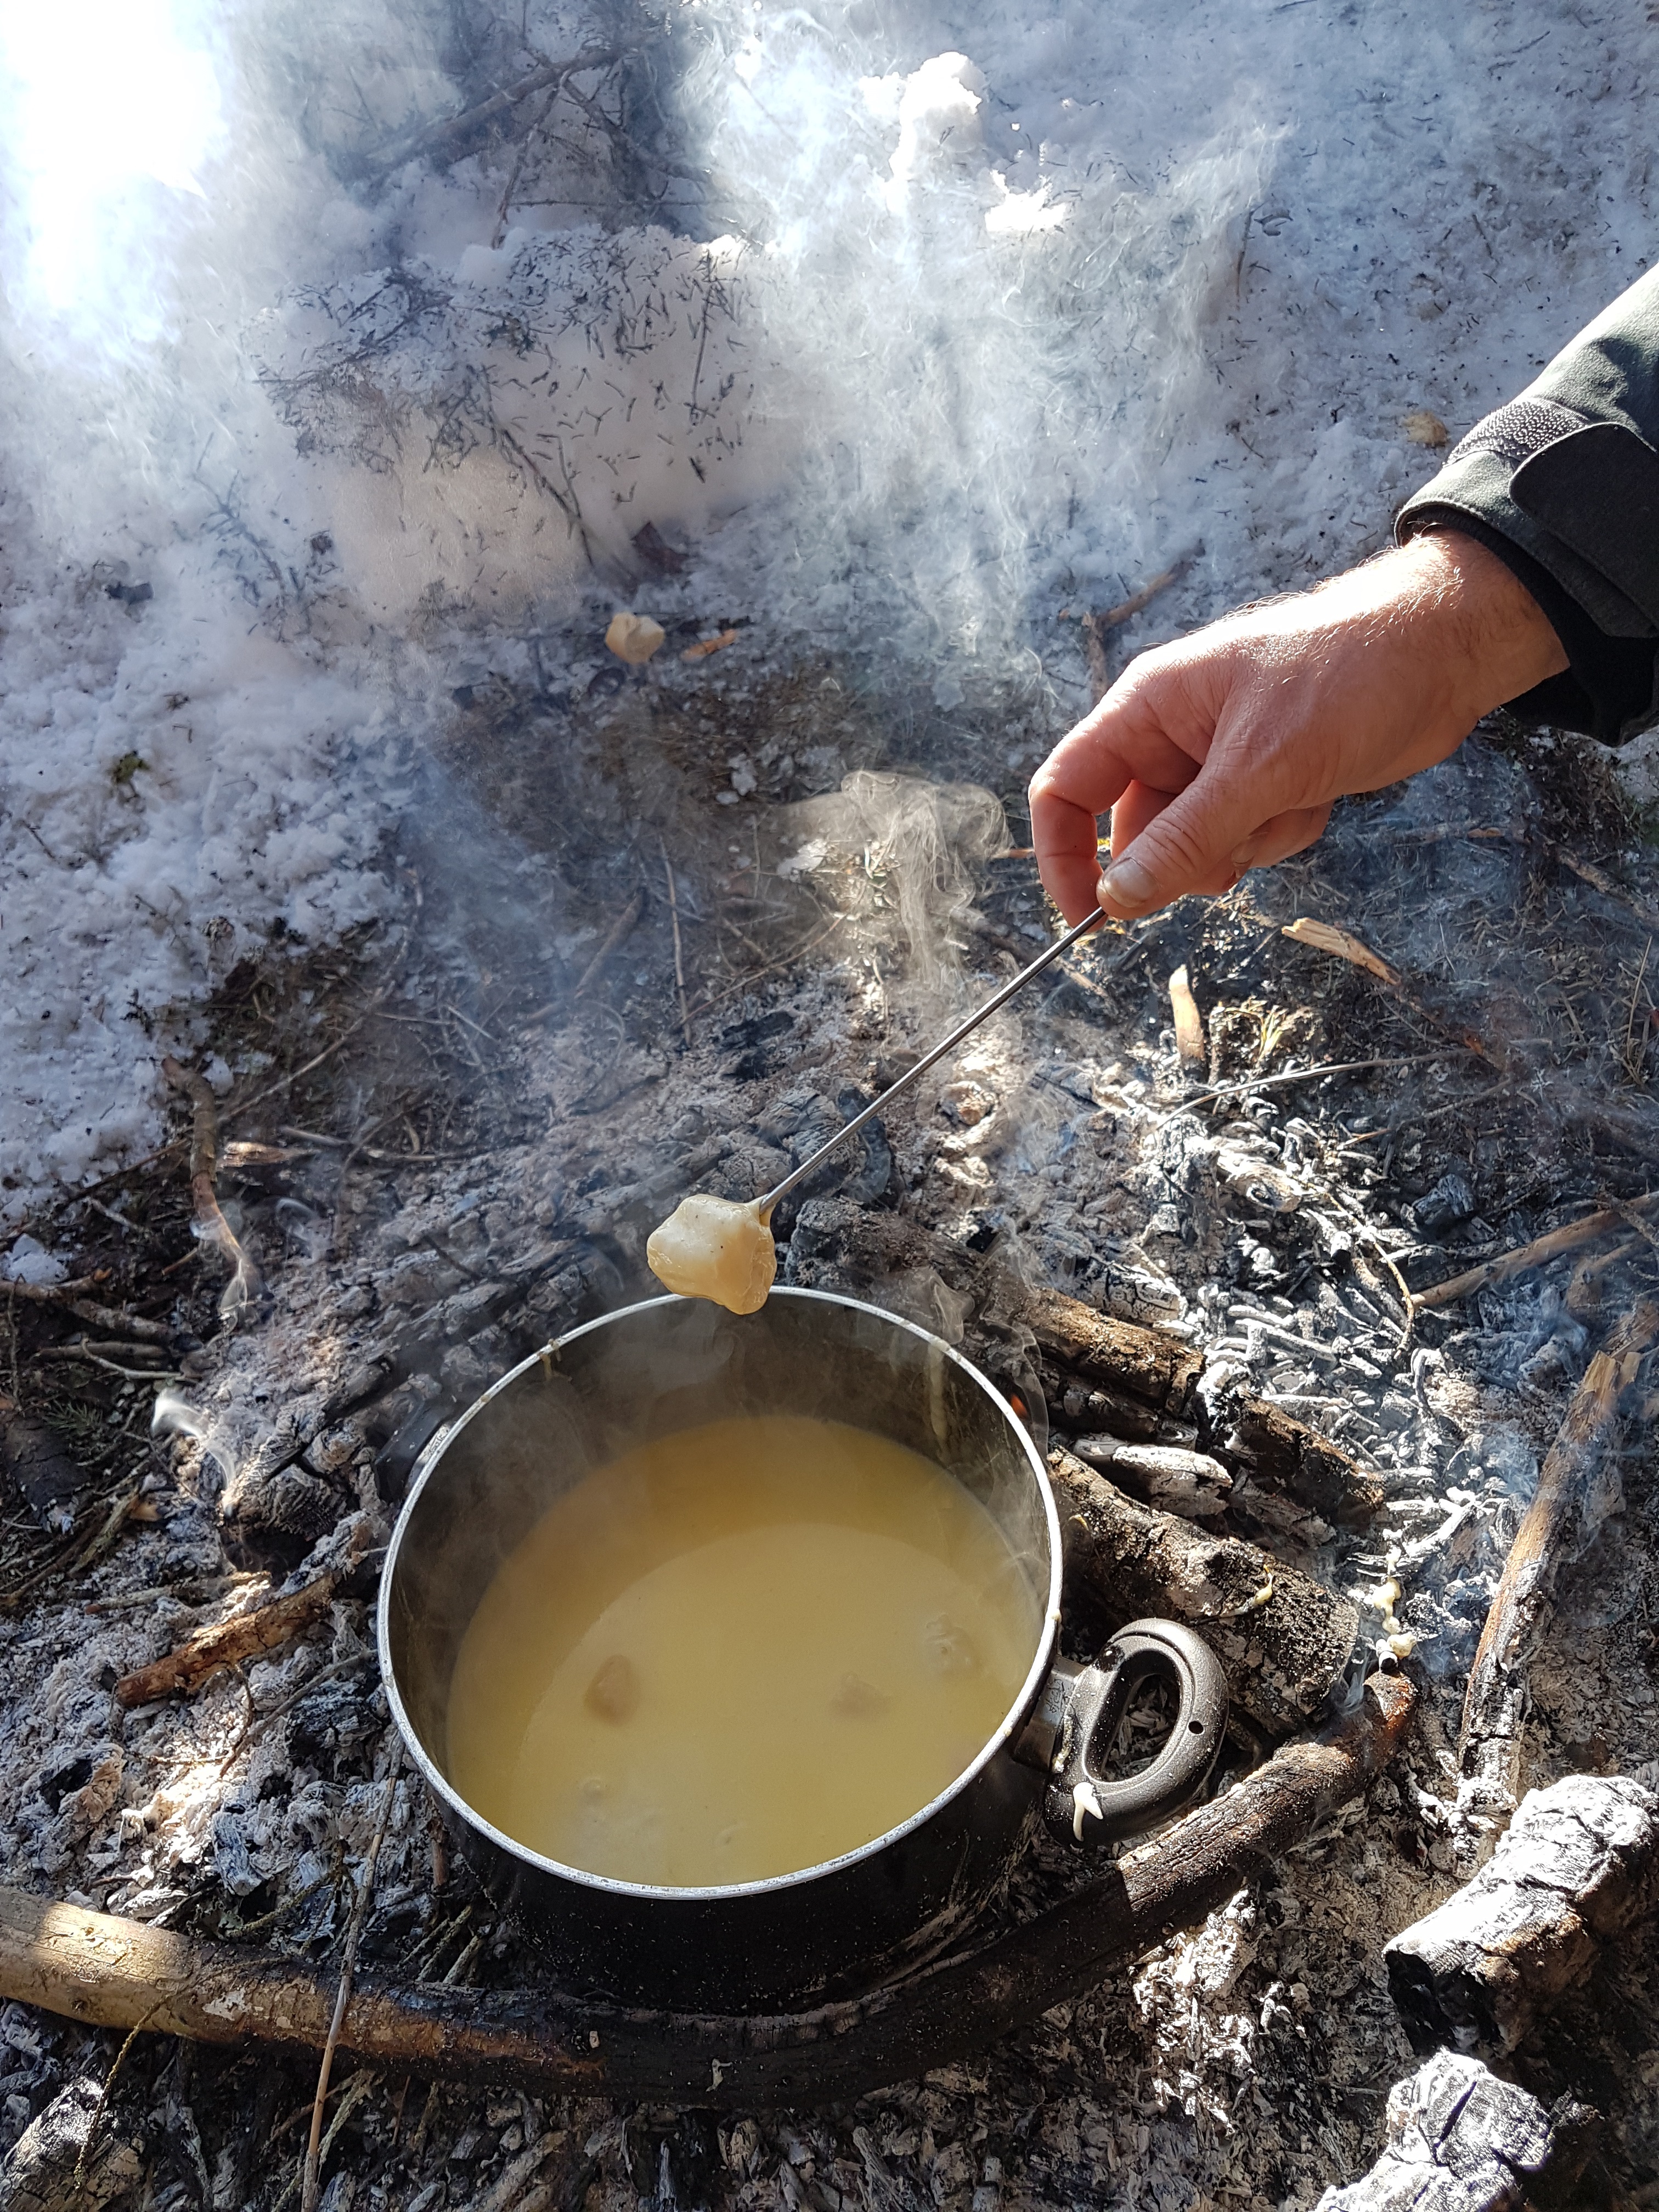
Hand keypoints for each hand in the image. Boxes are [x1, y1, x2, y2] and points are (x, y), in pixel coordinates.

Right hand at [1029, 530, 1569, 924]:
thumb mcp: (1260, 767)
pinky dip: (1282, 834)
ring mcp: (1221, 763)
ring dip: (1245, 845)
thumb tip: (1116, 900)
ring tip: (1295, 797)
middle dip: (1185, 856)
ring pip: (1196, 846)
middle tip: (1236, 848)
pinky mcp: (1266, 783)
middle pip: (1136, 832)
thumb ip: (1184, 838)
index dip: (1066, 856)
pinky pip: (1246, 840)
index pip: (1067, 788)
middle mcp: (1173, 736)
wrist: (1441, 651)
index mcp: (1148, 708)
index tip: (1091, 919)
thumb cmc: (1346, 676)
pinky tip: (1320, 794)